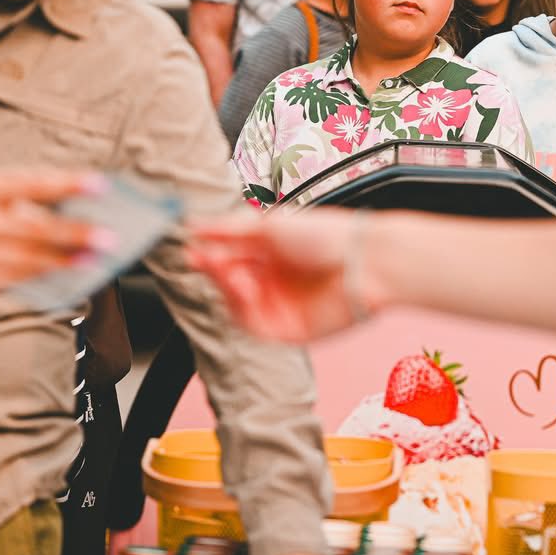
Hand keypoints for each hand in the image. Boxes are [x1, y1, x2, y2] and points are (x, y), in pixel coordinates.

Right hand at [0, 169, 109, 291]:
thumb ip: (28, 195)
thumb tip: (77, 206)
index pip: (31, 184)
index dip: (67, 184)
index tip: (100, 185)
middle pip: (33, 229)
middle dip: (74, 234)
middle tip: (107, 238)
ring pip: (27, 258)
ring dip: (65, 260)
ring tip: (94, 258)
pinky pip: (15, 277)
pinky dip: (44, 273)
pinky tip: (66, 270)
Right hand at [187, 206, 369, 342]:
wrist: (364, 262)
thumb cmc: (329, 236)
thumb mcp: (271, 224)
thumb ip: (229, 229)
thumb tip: (195, 224)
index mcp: (274, 251)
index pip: (231, 255)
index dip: (210, 252)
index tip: (191, 246)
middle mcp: (277, 278)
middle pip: (231, 281)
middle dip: (214, 269)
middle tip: (202, 258)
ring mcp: (281, 305)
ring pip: (236, 303)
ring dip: (225, 286)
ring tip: (225, 267)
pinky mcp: (287, 330)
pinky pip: (252, 324)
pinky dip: (241, 306)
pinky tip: (243, 286)